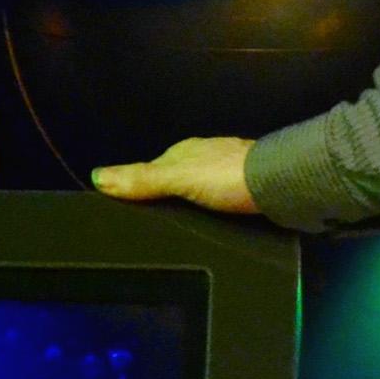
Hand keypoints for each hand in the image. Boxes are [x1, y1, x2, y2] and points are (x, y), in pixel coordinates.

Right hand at [90, 135, 258, 216]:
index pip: (154, 167)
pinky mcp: (249, 189)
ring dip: (193, 203)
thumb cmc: (227, 177)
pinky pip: (221, 199)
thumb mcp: (178, 180)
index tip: (130, 207)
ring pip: (201, 188)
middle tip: (155, 223)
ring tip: (182, 227)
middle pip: (178, 177)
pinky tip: (213, 223)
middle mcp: (207, 156)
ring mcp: (230, 171)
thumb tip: (97, 176)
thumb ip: (143, 180)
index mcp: (187, 151)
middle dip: (168, 195)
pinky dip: (213, 209)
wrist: (283, 184)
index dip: (141, 185)